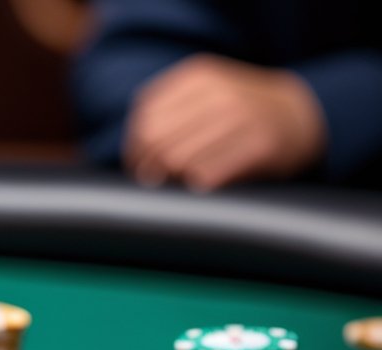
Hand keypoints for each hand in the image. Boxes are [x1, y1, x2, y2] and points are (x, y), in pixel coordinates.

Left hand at [125, 54, 326, 190]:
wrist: (302, 116)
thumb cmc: (241, 113)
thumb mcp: (205, 92)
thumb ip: (168, 108)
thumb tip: (134, 148)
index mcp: (199, 76)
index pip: (146, 117)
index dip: (134, 147)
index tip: (137, 164)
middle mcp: (221, 92)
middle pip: (158, 140)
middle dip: (148, 166)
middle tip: (153, 179)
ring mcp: (243, 117)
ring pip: (178, 160)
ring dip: (172, 178)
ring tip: (178, 181)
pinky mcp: (261, 146)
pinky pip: (207, 175)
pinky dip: (196, 185)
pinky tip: (202, 184)